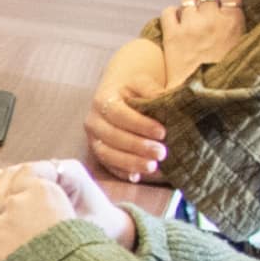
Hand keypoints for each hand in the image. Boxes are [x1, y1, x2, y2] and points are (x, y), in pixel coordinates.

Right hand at [0, 159, 125, 260]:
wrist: (112, 228)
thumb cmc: (103, 227)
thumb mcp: (87, 229)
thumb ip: (62, 225)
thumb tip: (34, 228)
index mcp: (68, 172)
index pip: (29, 171)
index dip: (13, 192)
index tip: (7, 213)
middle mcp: (52, 169)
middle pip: (12, 173)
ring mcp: (40, 176)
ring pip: (3, 178)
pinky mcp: (30, 186)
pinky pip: (3, 186)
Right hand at [80, 27, 182, 182]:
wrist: (119, 95)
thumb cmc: (135, 90)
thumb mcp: (142, 83)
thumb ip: (152, 90)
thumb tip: (165, 99)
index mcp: (103, 100)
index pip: (119, 114)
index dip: (140, 125)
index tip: (162, 132)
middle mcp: (94, 121)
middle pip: (112, 137)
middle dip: (137, 147)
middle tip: (161, 153)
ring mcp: (94, 139)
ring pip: (107, 154)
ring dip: (129, 163)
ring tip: (152, 167)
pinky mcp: (99, 153)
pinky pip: (108, 166)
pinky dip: (122, 173)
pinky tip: (137, 177)